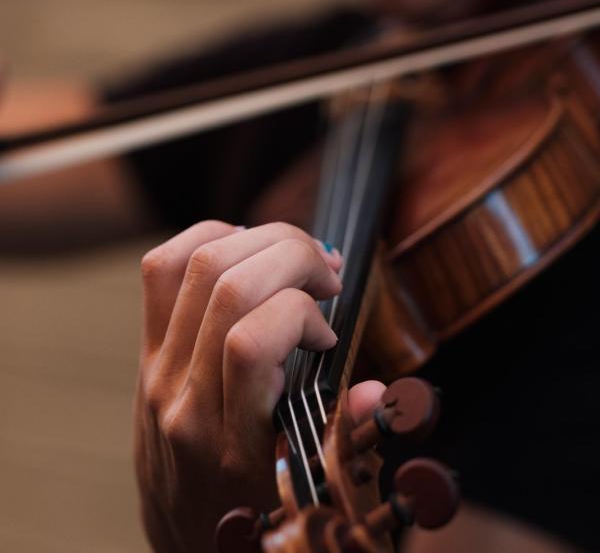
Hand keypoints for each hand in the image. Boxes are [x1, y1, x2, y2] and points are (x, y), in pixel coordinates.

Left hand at [134, 221, 384, 551]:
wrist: (184, 541)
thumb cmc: (252, 517)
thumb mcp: (309, 493)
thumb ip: (346, 440)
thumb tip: (374, 390)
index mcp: (232, 441)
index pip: (250, 342)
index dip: (303, 315)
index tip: (328, 333)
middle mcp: (185, 398)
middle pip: (228, 285)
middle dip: (292, 255)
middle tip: (327, 273)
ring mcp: (159, 370)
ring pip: (195, 265)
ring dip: (258, 239)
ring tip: (296, 254)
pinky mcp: (147, 352)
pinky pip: (162, 270)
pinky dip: (209, 238)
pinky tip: (247, 248)